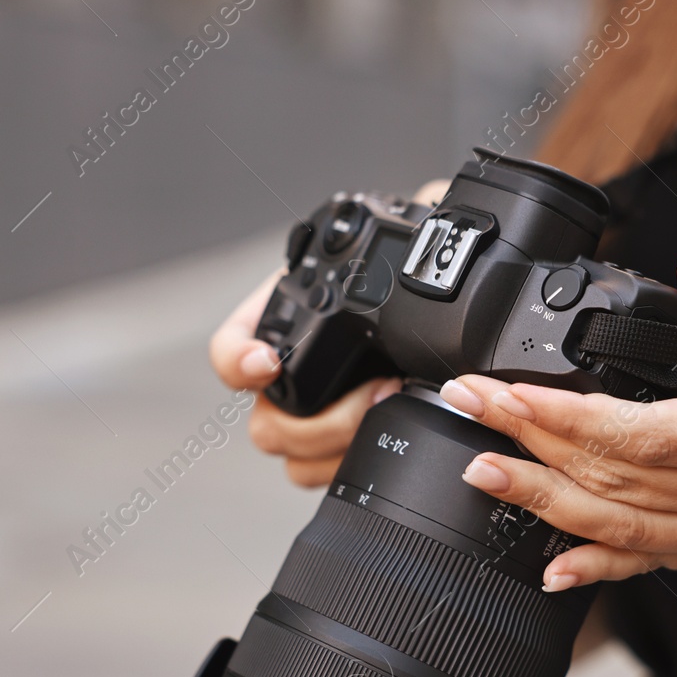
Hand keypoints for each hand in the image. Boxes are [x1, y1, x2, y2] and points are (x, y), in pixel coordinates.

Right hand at [208, 179, 449, 487]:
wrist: (445, 306)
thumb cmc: (421, 270)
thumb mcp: (415, 240)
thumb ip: (417, 215)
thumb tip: (435, 200)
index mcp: (286, 322)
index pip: (230, 351)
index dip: (237, 361)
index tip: (264, 363)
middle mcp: (288, 376)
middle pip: (266, 425)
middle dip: (319, 422)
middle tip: (376, 392)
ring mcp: (314, 419)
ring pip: (295, 460)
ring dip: (340, 446)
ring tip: (392, 406)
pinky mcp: (343, 450)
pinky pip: (329, 476)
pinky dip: (357, 464)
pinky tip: (394, 437)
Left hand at [439, 255, 676, 591]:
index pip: (638, 433)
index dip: (558, 416)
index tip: (503, 389)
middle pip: (609, 478)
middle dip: (527, 442)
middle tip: (465, 408)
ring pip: (619, 526)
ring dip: (541, 500)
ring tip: (480, 472)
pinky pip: (656, 562)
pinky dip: (599, 566)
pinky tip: (553, 567)